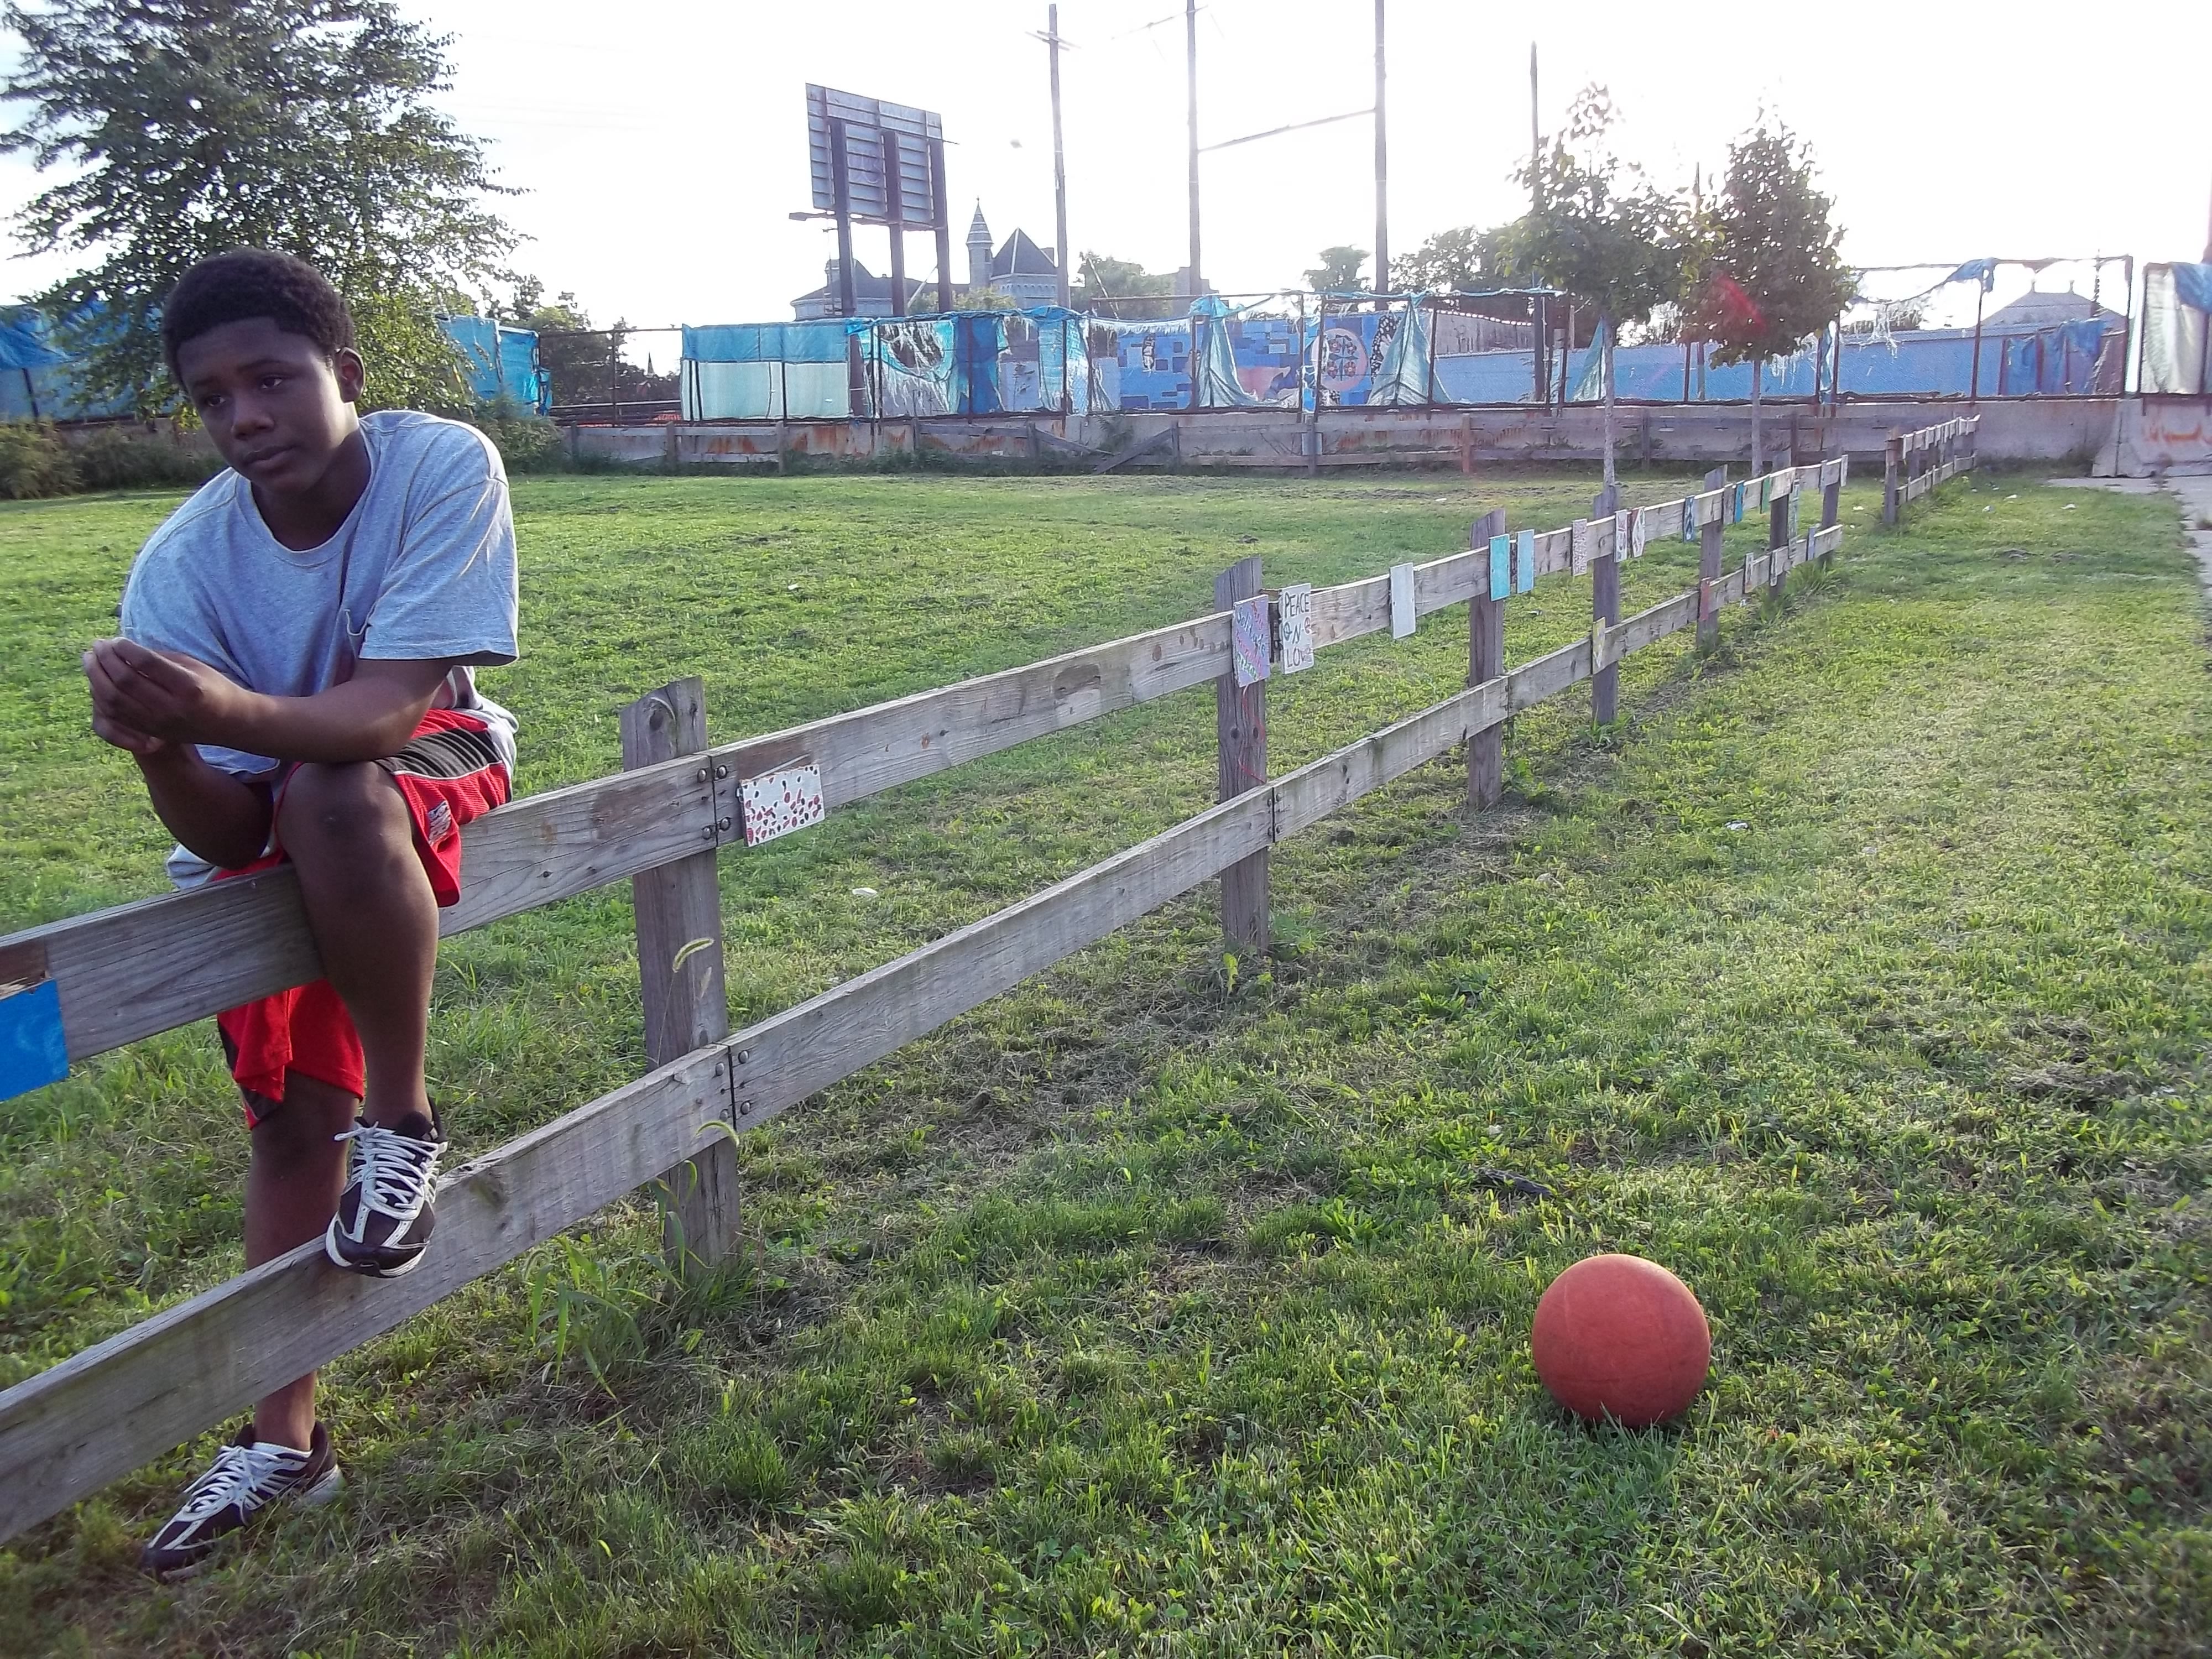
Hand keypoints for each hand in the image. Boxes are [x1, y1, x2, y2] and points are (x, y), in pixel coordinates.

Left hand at [83, 638, 249, 746]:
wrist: (228, 723)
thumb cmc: (212, 687)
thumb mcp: (194, 666)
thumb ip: (159, 658)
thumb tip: (122, 648)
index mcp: (188, 687)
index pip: (147, 663)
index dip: (126, 648)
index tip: (117, 639)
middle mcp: (172, 708)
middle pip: (125, 681)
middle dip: (106, 659)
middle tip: (98, 645)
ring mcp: (159, 723)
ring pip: (113, 700)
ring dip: (96, 676)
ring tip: (91, 659)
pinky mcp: (150, 732)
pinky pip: (114, 715)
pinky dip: (100, 696)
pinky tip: (96, 680)